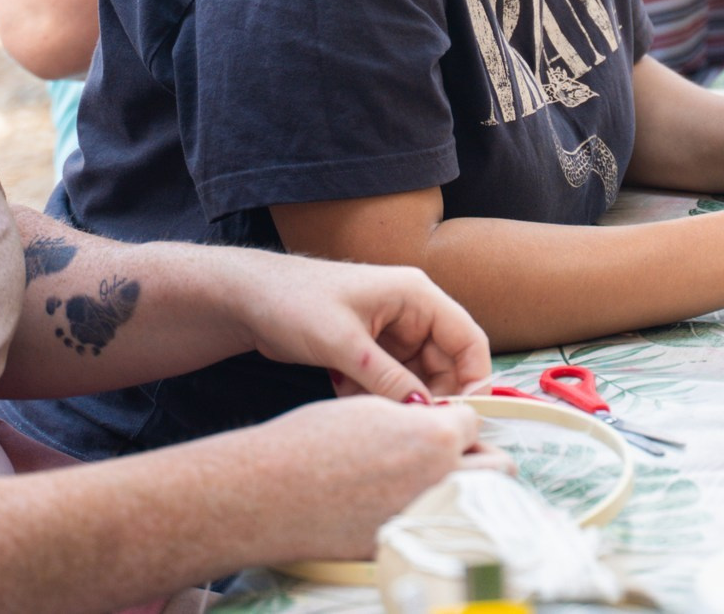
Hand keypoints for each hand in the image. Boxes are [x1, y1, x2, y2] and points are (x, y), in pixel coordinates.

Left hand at [215, 248, 490, 401]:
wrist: (249, 298)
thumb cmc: (295, 302)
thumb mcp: (344, 344)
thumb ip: (387, 378)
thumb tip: (425, 413)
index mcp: (416, 296)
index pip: (468, 339)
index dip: (474, 380)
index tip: (463, 419)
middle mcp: (411, 312)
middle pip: (446, 364)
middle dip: (431, 397)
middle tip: (410, 428)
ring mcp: (392, 331)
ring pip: (417, 378)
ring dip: (399, 399)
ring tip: (369, 408)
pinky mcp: (372, 349)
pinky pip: (392, 381)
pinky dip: (376, 395)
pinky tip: (345, 393)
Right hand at [246, 395, 484, 561]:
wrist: (268, 492)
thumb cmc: (308, 442)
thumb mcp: (369, 408)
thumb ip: (413, 417)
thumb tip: (431, 422)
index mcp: (435, 437)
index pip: (474, 422)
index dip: (456, 418)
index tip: (444, 422)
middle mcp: (440, 480)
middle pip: (496, 466)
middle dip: (479, 454)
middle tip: (454, 451)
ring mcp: (424, 519)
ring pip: (477, 503)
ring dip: (468, 488)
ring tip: (438, 480)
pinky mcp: (403, 547)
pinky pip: (438, 530)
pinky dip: (433, 518)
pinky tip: (404, 506)